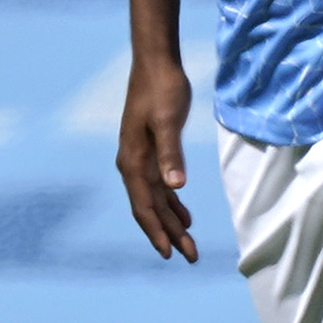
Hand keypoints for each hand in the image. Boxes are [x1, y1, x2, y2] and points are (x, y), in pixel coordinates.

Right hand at [116, 48, 197, 263]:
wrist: (155, 65)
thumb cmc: (163, 90)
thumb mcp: (170, 121)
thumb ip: (171, 154)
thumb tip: (175, 188)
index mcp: (134, 161)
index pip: (144, 205)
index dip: (157, 231)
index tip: (170, 253)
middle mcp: (133, 164)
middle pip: (150, 208)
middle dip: (169, 234)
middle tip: (190, 257)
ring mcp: (141, 159)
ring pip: (156, 200)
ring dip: (172, 222)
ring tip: (189, 244)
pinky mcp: (151, 152)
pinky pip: (159, 187)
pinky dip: (172, 204)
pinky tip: (184, 216)